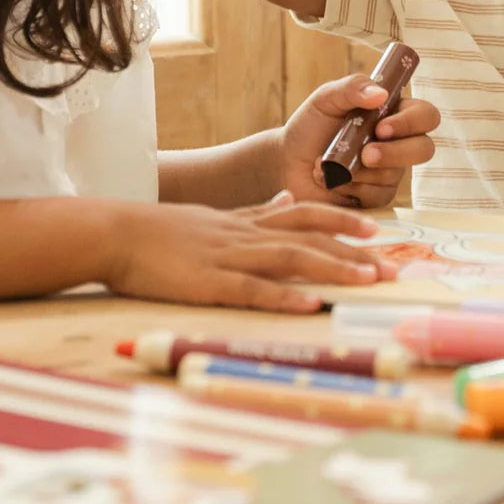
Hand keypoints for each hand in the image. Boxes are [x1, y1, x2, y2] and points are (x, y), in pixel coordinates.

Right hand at [104, 196, 394, 312]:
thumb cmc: (156, 231)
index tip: (375, 231)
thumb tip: (284, 200)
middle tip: (390, 268)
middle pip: (307, 239)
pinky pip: (252, 289)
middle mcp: (243, 235)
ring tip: (368, 282)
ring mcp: (226, 257)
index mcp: (242, 221)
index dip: (340, 222)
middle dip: (352, 254)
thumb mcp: (210, 215)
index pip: (302, 216)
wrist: (113, 232)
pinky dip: (284, 296)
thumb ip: (249, 212)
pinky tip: (311, 304)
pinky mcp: (207, 283)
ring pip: (289, 260)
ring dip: (333, 270)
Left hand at [278, 73, 439, 209]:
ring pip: (396, 174)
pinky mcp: (377, 196)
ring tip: (330, 164)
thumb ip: (353, 88)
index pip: (425, 115)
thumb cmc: (309, 126)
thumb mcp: (326, 99)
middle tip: (367, 154)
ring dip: (360, 170)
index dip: (411, 122)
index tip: (382, 127)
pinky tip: (332, 180)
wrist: (287, 163)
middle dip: (396, 153)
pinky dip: (352, 187)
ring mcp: (390, 172)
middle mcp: (398, 142)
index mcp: (393, 113)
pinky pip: (378, 195)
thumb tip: (381, 93)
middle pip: (424, 148)